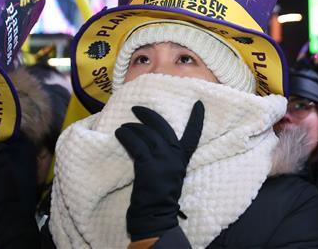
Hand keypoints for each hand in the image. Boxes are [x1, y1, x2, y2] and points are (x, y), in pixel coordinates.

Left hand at [115, 101, 204, 240]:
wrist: (155, 213)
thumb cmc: (161, 195)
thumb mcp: (172, 172)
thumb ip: (168, 156)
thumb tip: (152, 139)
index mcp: (183, 158)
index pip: (193, 134)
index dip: (197, 119)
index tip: (199, 104)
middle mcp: (174, 155)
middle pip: (162, 127)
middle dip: (148, 115)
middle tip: (136, 109)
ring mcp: (161, 159)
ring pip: (146, 134)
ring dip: (132, 127)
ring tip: (123, 126)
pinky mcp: (147, 164)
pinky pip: (135, 144)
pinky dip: (125, 136)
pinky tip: (119, 133)